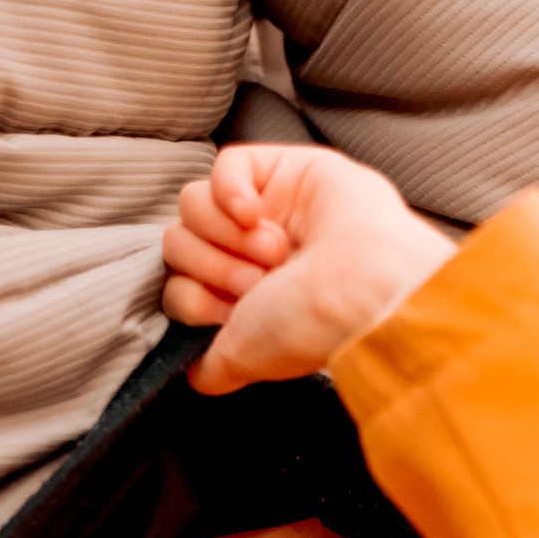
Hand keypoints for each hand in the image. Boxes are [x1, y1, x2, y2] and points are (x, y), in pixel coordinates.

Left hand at [162, 146, 456, 394]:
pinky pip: (224, 165)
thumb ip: (212, 367)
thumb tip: (193, 372)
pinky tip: (256, 213)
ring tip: (276, 252)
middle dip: (213, 267)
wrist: (362, 289)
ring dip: (226, 235)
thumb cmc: (311, 326)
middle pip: (176, 243)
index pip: (176, 286)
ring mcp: (268, 209)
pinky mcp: (284, 168)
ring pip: (192, 204)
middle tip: (262, 283)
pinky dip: (228, 191)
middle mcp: (251, 256)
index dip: (194, 300)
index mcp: (243, 301)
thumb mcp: (245, 359)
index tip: (235, 314)